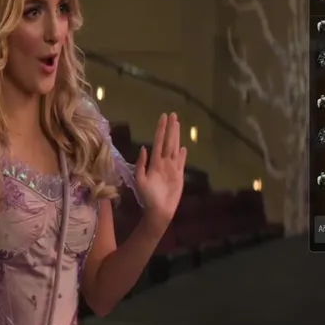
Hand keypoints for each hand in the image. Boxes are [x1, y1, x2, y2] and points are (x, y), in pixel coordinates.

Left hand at [135, 112, 187, 228]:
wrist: (158, 210)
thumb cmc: (147, 197)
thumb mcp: (140, 180)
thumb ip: (142, 164)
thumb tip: (144, 148)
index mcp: (154, 162)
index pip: (159, 141)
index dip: (161, 129)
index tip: (163, 117)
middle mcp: (164, 162)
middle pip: (168, 141)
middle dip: (170, 128)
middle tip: (173, 115)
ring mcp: (172, 168)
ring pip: (175, 148)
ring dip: (177, 137)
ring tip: (178, 125)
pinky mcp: (179, 175)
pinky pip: (182, 162)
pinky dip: (183, 155)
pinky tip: (184, 147)